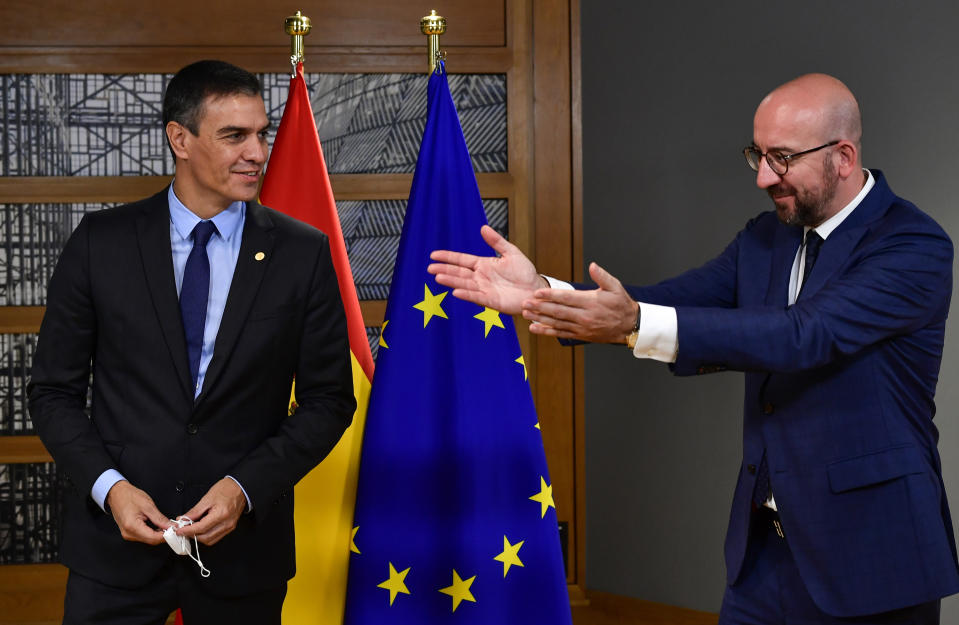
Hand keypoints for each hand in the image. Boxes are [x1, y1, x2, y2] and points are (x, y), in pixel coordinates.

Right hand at [105, 480, 167, 544]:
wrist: (116, 493)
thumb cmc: (129, 496)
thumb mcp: (148, 506)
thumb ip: (160, 518)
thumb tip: (170, 526)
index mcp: (132, 526)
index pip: (153, 538)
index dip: (166, 536)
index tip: (175, 531)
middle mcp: (128, 533)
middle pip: (151, 540)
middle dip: (163, 535)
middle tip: (173, 527)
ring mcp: (127, 534)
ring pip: (147, 539)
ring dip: (158, 534)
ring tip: (166, 526)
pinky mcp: (128, 532)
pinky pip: (143, 536)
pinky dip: (152, 532)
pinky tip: (157, 526)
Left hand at [176, 477, 246, 545]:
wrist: (240, 487)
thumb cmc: (226, 489)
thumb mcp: (207, 498)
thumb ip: (194, 511)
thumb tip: (183, 519)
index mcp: (221, 514)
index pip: (200, 528)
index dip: (187, 530)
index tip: (178, 530)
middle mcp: (226, 523)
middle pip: (205, 538)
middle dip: (191, 535)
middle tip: (182, 530)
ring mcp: (229, 527)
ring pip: (210, 540)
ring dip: (198, 537)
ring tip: (190, 530)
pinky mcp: (230, 527)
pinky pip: (216, 537)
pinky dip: (206, 535)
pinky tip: (200, 530)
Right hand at [428, 225, 546, 314]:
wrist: (536, 289)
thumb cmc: (525, 272)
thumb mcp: (511, 253)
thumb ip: (497, 241)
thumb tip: (483, 228)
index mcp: (484, 265)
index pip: (462, 260)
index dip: (448, 257)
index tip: (434, 255)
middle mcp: (481, 277)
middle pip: (459, 273)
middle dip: (444, 270)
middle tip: (430, 268)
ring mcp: (485, 289)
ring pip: (464, 284)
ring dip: (451, 281)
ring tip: (438, 277)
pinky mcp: (491, 301)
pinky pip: (476, 297)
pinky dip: (466, 294)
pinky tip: (455, 291)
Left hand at [522, 262, 637, 342]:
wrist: (630, 326)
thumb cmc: (621, 304)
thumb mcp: (616, 287)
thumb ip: (602, 276)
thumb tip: (592, 265)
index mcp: (591, 302)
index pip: (567, 298)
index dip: (550, 295)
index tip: (537, 293)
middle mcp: (584, 316)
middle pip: (558, 311)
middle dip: (540, 307)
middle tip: (525, 303)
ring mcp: (581, 327)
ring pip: (557, 323)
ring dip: (540, 319)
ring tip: (526, 314)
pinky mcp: (580, 335)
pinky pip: (561, 333)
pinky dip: (547, 331)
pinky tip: (535, 328)